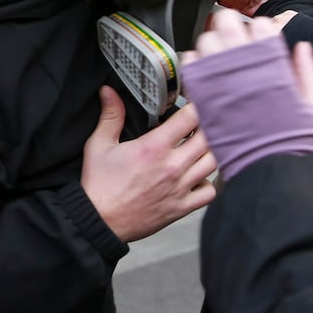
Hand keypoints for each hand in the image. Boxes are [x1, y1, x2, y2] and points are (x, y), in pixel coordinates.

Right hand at [79, 87, 216, 241]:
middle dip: (207, 126)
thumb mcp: (99, 144)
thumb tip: (109, 92)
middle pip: (209, 137)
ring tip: (200, 146)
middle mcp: (172, 166)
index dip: (197, 104)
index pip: (191, 117)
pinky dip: (210, 182)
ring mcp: (180, 187)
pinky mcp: (181, 207)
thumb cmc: (99, 185)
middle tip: (199, 123)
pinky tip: (199, 175)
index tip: (194, 101)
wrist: (99, 221)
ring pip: (214, 162)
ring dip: (210, 151)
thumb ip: (110, 115)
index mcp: (154, 147)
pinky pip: (210, 192)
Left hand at [183, 15, 312, 169]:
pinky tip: (204, 72)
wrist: (269, 167)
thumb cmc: (292, 141)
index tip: (259, 39)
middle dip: (230, 27)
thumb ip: (308, 72)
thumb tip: (302, 48)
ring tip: (219, 57)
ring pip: (206, 40)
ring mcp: (220, 77)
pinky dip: (195, 63)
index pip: (259, 24)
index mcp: (272, 62)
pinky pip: (190, 65)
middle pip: (226, 23)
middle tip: (234, 39)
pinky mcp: (203, 94)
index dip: (259, 30)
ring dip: (212, 44)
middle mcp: (244, 64)